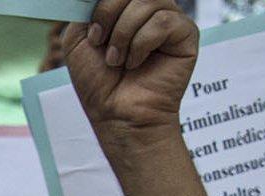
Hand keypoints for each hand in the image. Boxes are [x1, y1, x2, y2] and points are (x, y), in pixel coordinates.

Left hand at [63, 0, 197, 136]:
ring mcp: (170, 19)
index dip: (104, 4)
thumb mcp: (78, 40)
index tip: (93, 33)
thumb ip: (86, 8)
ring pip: (148, 1)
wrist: (116, 115)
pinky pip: (163, 21)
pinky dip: (141, 44)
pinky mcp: (185, 34)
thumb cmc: (99, 84)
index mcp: (126, 7)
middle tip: (102, 45)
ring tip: (118, 61)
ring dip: (123, 34)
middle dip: (109, 14)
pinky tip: (136, 63)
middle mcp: (150, 9)